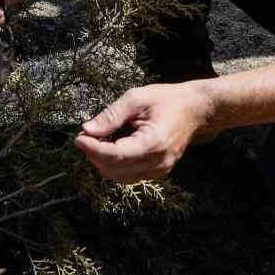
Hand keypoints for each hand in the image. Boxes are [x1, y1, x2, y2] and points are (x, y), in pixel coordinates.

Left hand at [74, 82, 214, 181]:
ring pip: (120, 177)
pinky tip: (110, 148)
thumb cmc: (167, 100)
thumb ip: (111, 115)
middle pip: (115, 170)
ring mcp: (160, 170)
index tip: (78, 138)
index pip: (116, 156)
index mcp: (155, 142)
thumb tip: (87, 130)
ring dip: (102, 162)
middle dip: (94, 155)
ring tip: (96, 141)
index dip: (93, 149)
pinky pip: (129, 175)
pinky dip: (115, 165)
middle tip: (84, 136)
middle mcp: (158, 162)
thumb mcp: (137, 98)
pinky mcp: (158, 172)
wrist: (196, 109)